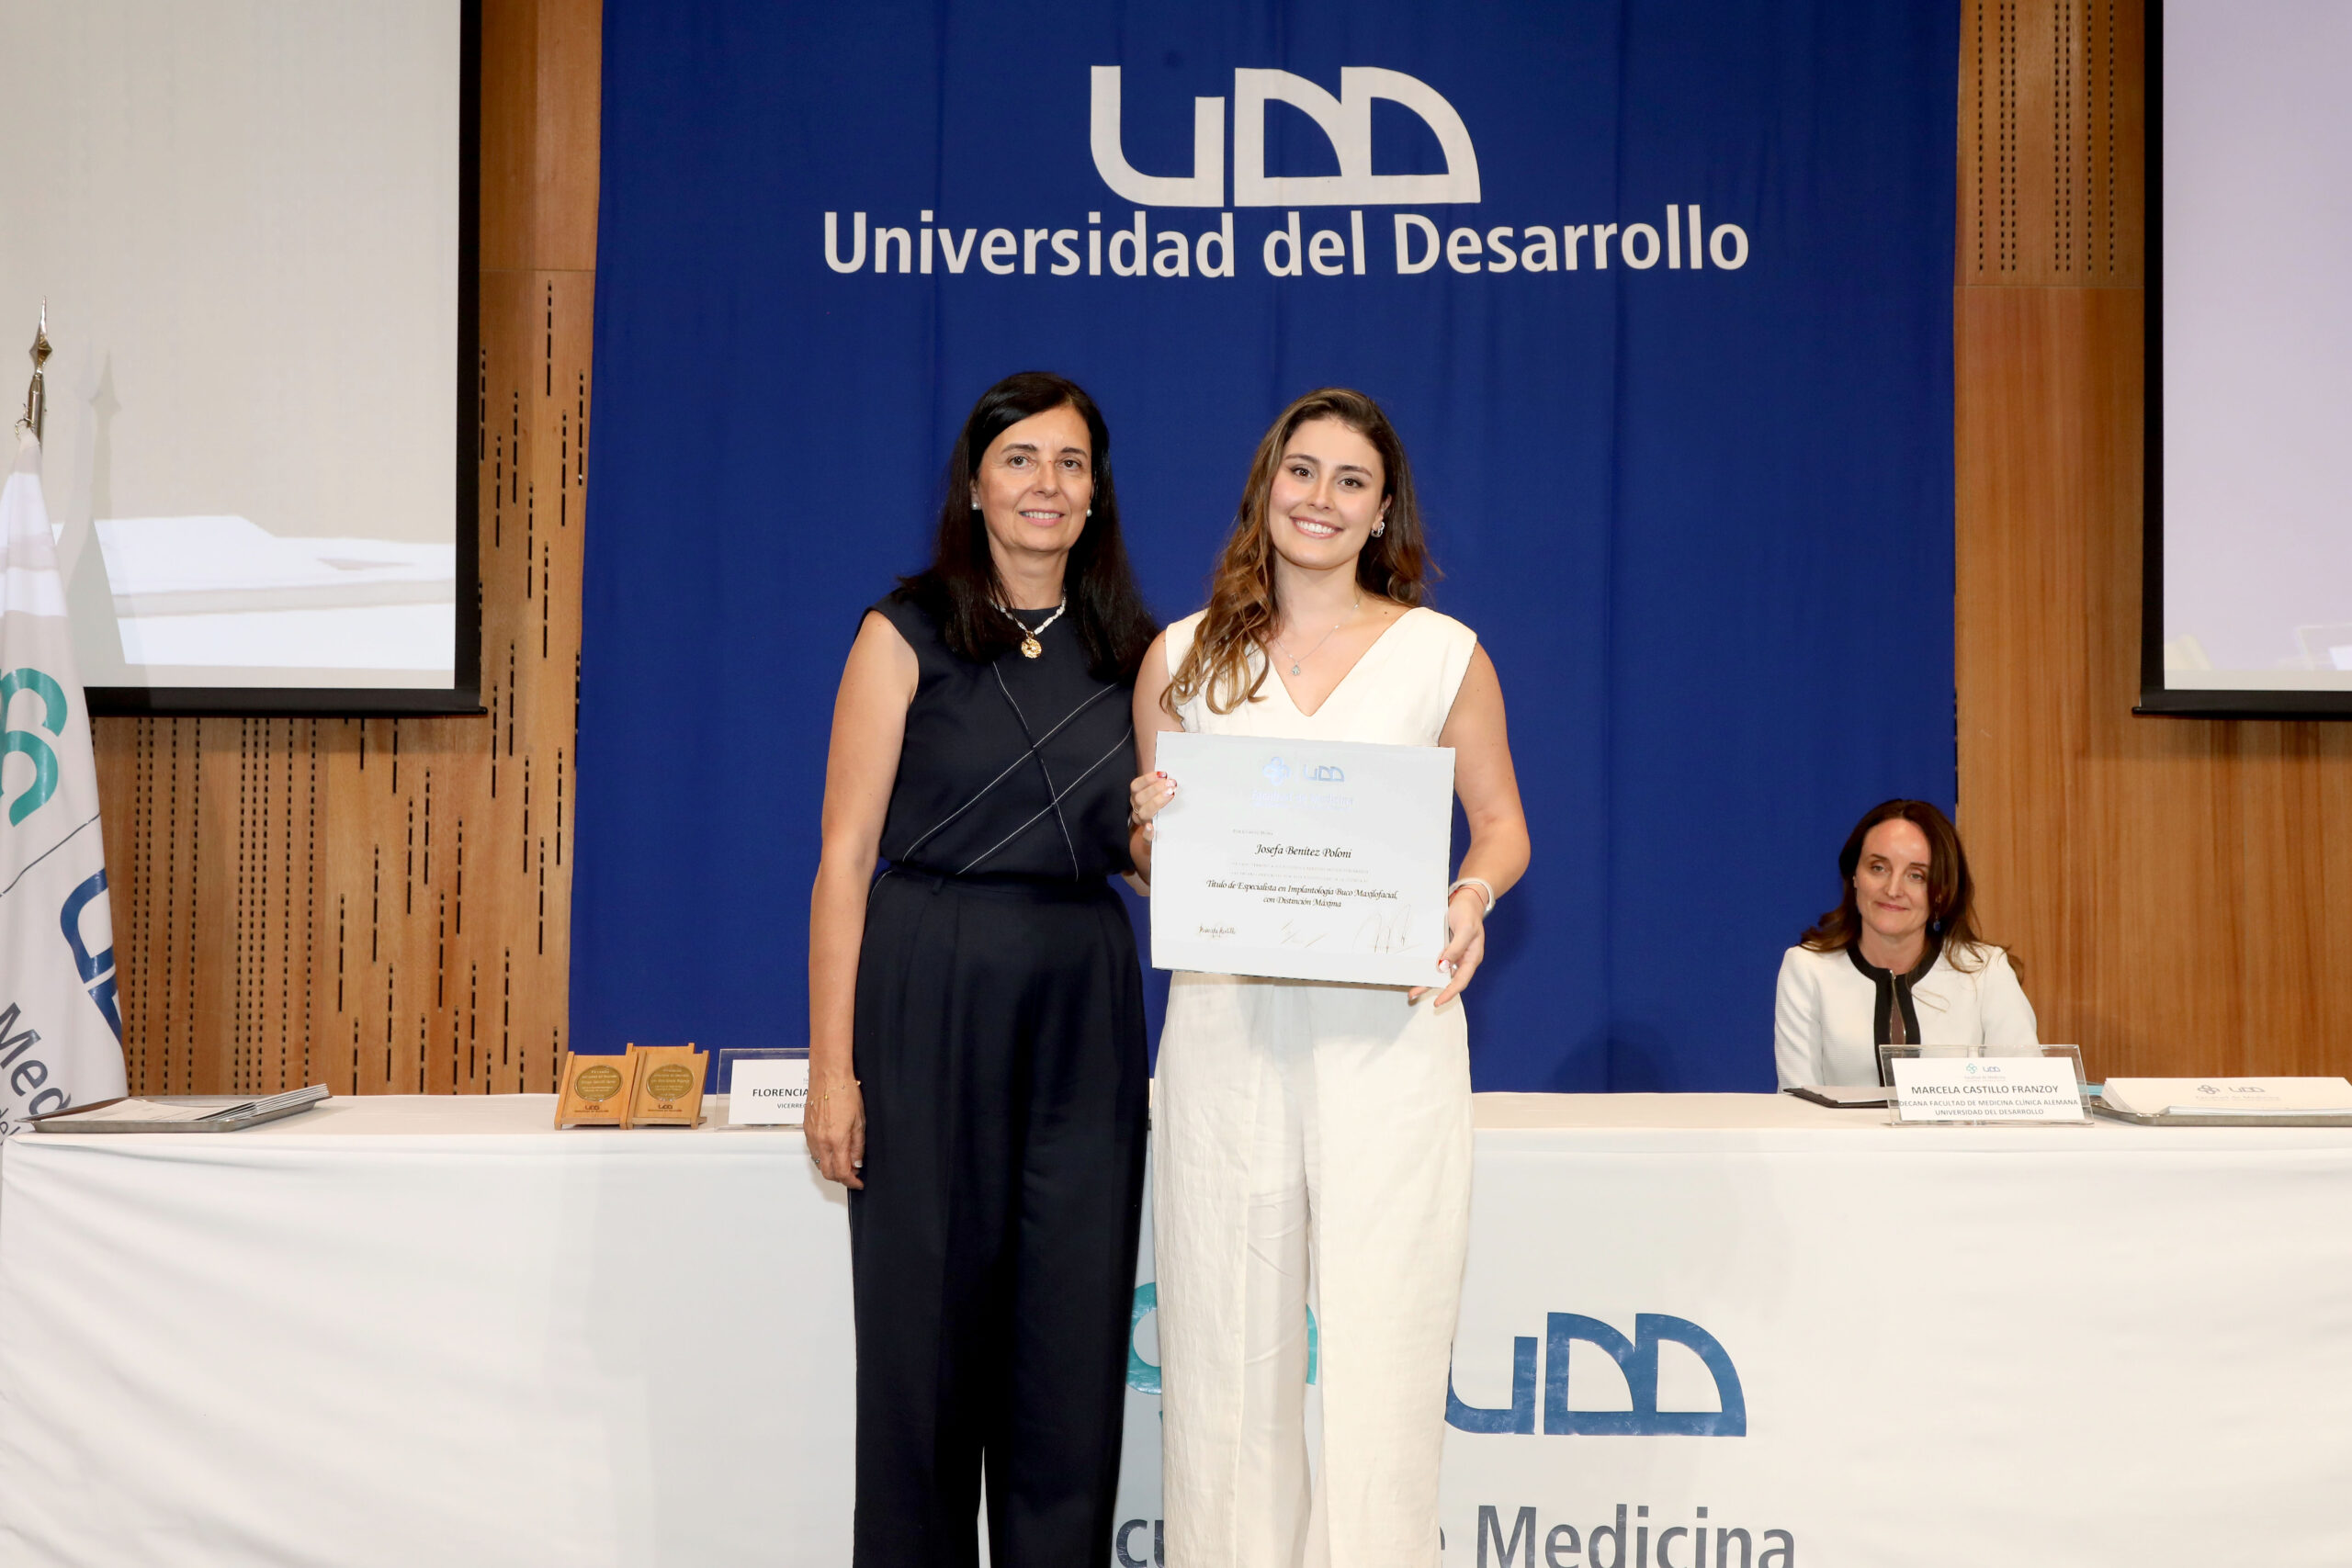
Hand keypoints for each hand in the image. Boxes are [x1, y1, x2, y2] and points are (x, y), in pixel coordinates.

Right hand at [804, 1070, 865, 1188]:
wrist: (828, 1076)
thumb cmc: (845, 1093)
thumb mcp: (860, 1122)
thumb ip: (858, 1146)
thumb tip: (857, 1162)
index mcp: (836, 1140)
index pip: (842, 1172)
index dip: (851, 1181)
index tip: (858, 1182)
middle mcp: (821, 1141)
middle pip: (828, 1173)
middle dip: (841, 1178)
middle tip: (853, 1174)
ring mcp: (811, 1136)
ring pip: (819, 1163)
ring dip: (831, 1167)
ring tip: (844, 1161)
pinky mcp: (806, 1130)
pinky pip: (813, 1151)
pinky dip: (823, 1156)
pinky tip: (833, 1150)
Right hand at [1128, 771, 1177, 839]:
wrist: (1156, 838)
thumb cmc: (1158, 811)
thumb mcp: (1157, 797)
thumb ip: (1160, 786)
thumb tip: (1169, 776)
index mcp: (1137, 798)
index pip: (1136, 786)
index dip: (1148, 779)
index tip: (1163, 774)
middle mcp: (1137, 809)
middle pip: (1140, 798)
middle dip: (1156, 789)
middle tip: (1171, 784)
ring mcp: (1142, 823)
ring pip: (1143, 813)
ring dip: (1156, 802)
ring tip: (1170, 794)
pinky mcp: (1148, 838)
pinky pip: (1145, 837)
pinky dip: (1147, 832)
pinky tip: (1151, 827)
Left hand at [1408, 886, 1487, 1008]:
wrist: (1466, 899)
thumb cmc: (1468, 913)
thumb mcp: (1465, 930)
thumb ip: (1455, 949)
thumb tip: (1443, 967)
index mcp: (1472, 958)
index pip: (1460, 981)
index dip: (1449, 992)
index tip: (1438, 1001)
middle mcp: (1463, 959)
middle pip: (1448, 980)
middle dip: (1432, 988)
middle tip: (1414, 995)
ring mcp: (1454, 954)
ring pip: (1440, 972)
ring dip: (1427, 979)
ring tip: (1412, 988)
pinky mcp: (1446, 948)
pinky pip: (1436, 961)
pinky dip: (1428, 967)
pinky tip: (1418, 971)